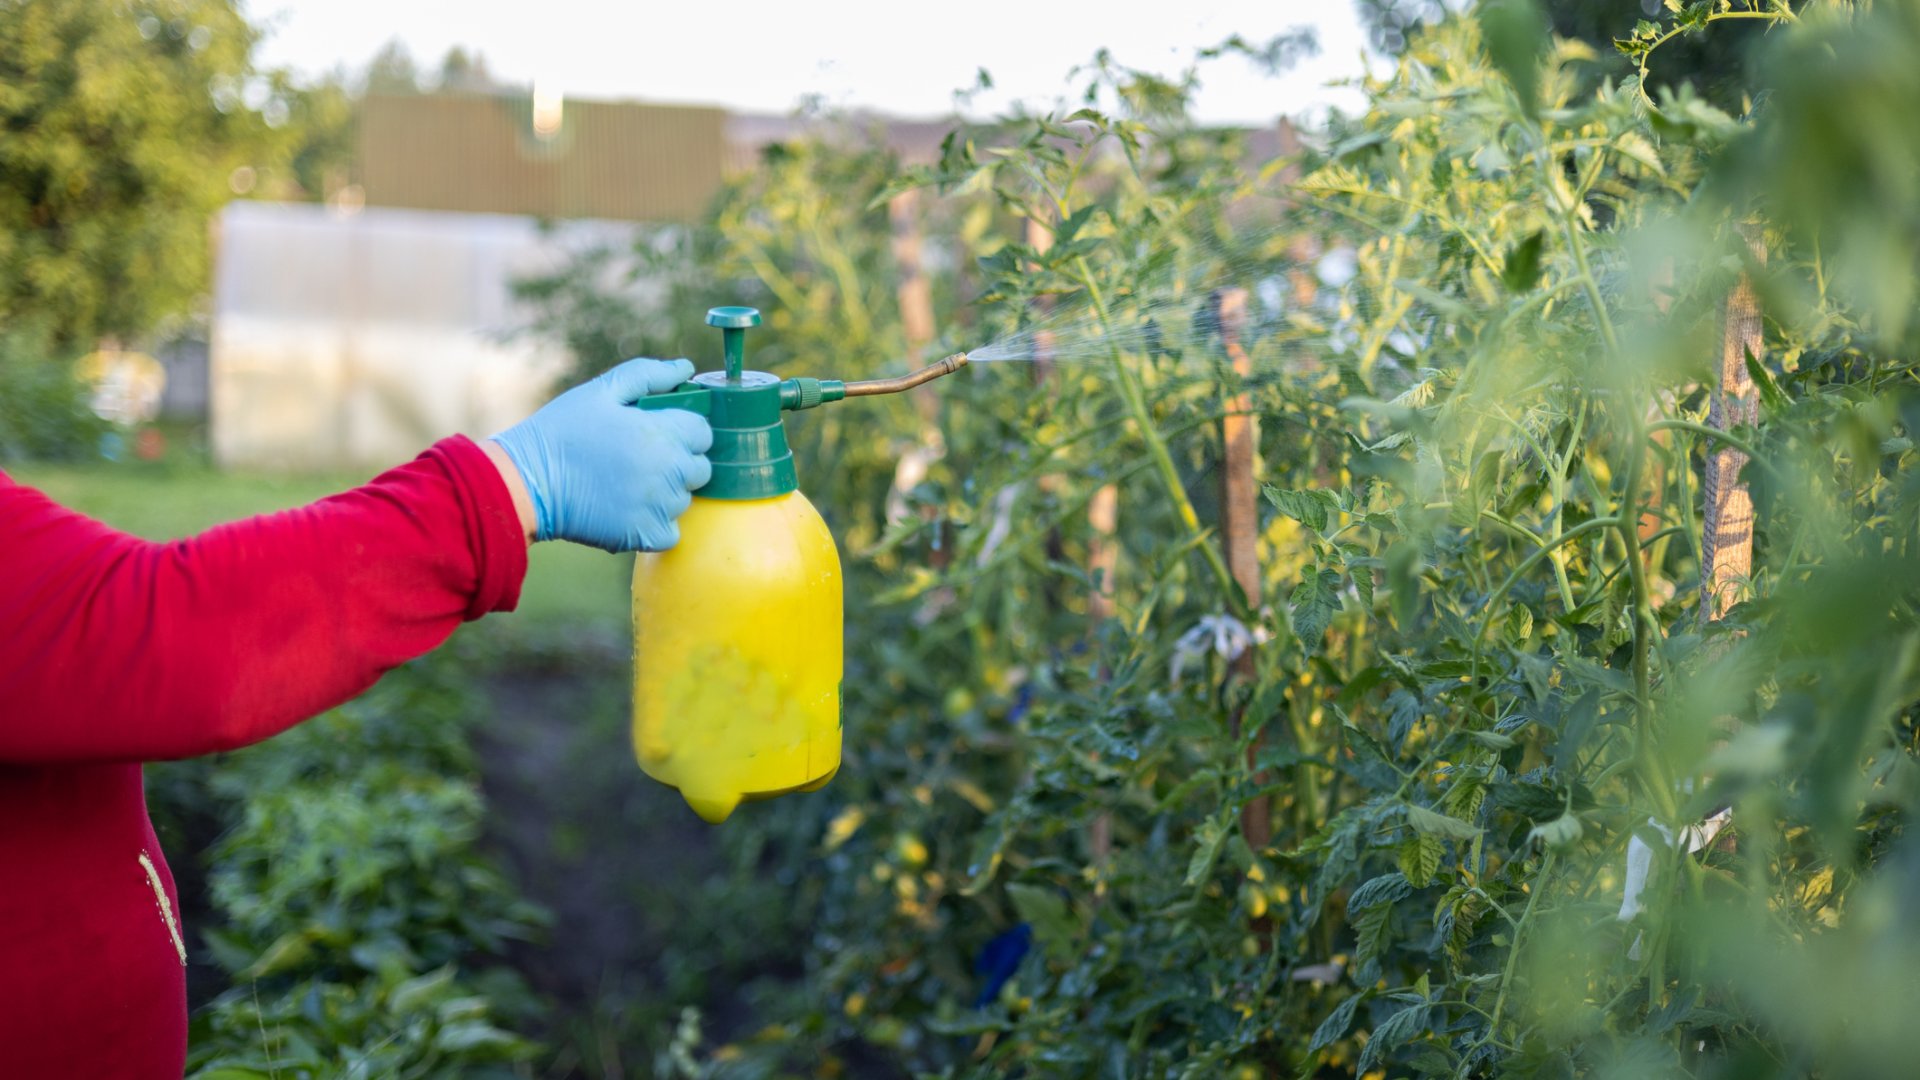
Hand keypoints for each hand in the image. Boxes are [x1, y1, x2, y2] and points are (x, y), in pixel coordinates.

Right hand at [490, 358, 712, 551]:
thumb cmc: (563, 431)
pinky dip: (655, 525)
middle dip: (678, 462)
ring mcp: (659, 507)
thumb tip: (685, 368)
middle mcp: (669, 472)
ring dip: (665, 493)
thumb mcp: (602, 391)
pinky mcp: (644, 536)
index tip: (658, 433)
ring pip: (683, 500)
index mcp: (663, 434)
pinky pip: (671, 532)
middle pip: (699, 468)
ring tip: (626, 483)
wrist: (527, 481)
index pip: (703, 433)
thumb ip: (648, 375)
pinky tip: (628, 510)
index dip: (683, 430)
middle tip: (640, 459)